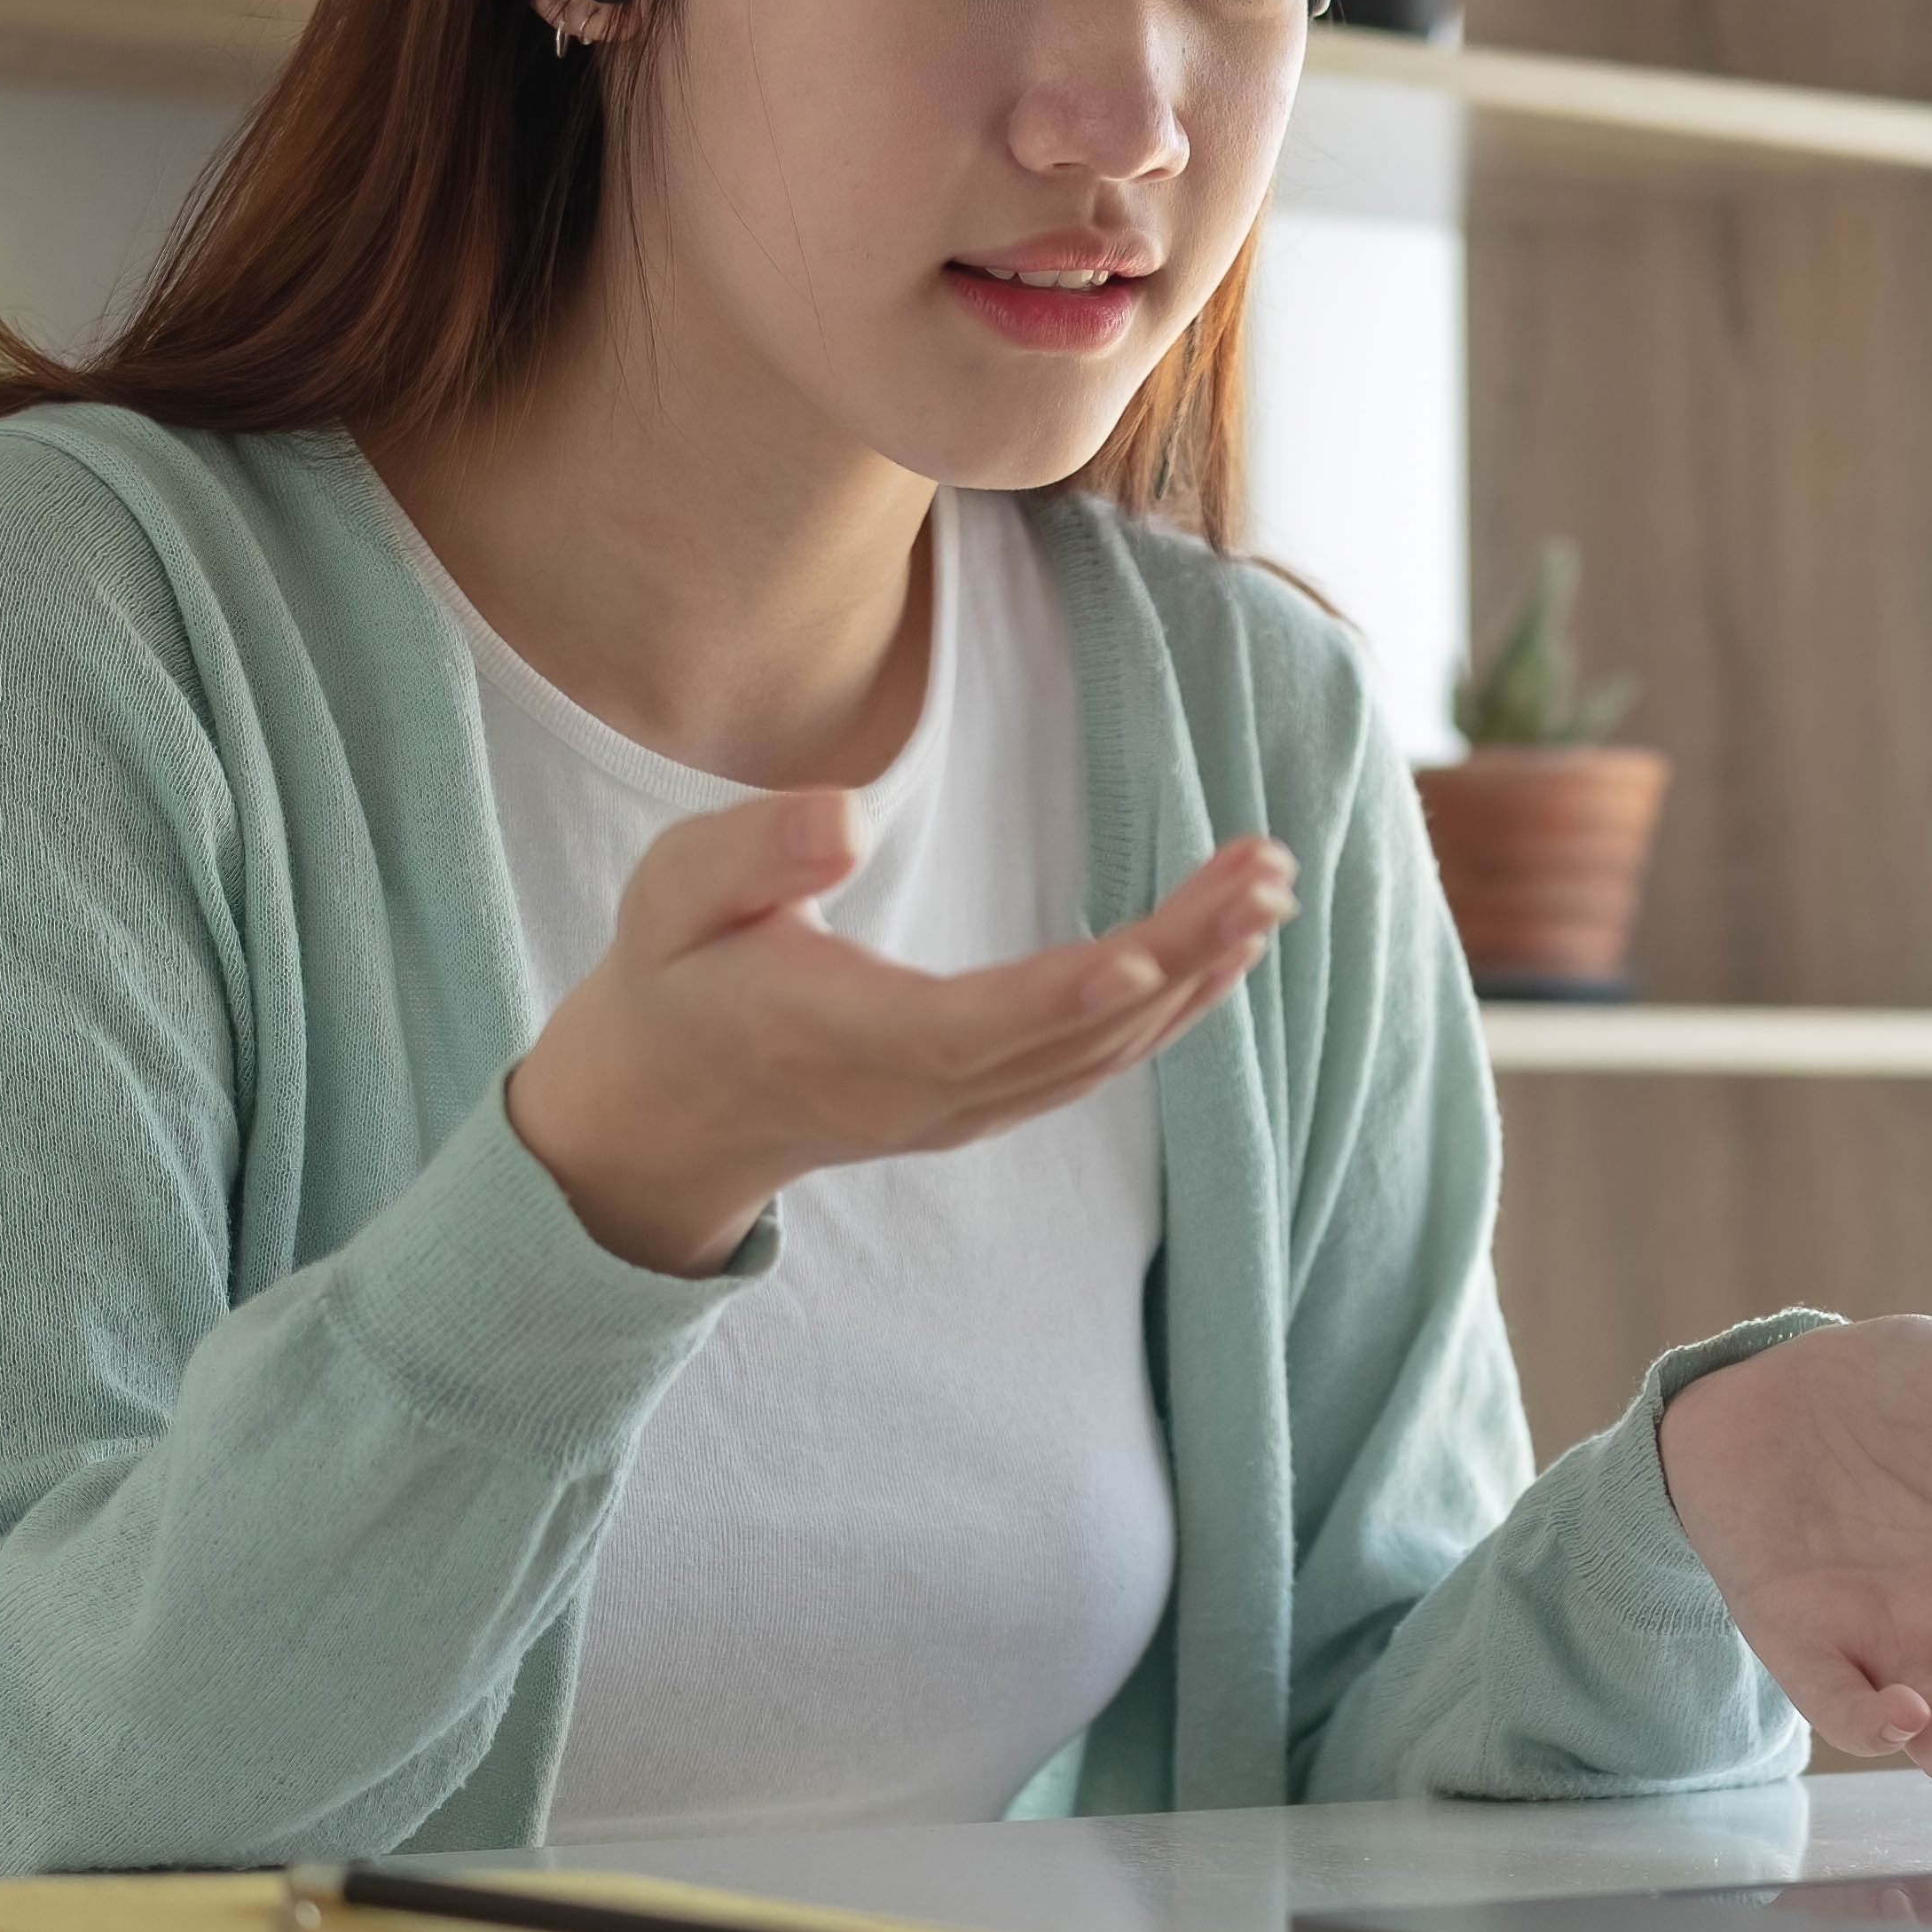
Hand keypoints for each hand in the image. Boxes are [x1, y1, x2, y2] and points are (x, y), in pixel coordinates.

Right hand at [506, 796, 1293, 1273]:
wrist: (663, 1110)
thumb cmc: (672, 977)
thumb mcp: (673, 894)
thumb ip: (751, 856)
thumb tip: (845, 820)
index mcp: (851, 1040)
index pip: (978, 1026)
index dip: (1067, 999)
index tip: (1150, 957)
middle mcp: (927, 1091)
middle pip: (1077, 1034)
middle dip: (1181, 953)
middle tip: (1266, 870)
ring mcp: (962, 1107)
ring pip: (1103, 1053)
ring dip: (1196, 974)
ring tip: (1268, 891)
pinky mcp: (982, 1100)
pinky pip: (1095, 1064)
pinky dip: (1170, 1011)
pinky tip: (1222, 955)